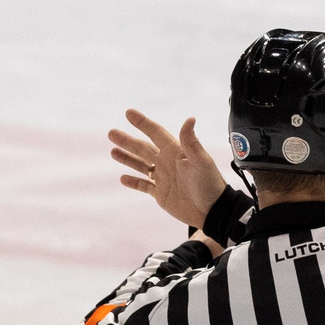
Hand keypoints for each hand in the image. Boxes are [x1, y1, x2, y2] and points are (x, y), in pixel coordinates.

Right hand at [110, 110, 228, 228]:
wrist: (212, 211)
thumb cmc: (209, 184)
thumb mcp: (201, 161)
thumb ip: (191, 142)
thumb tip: (190, 118)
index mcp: (175, 151)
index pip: (156, 133)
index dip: (142, 123)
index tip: (129, 113)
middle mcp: (167, 162)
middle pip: (143, 148)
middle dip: (127, 141)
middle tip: (111, 133)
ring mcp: (163, 178)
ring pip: (141, 165)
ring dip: (127, 158)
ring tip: (113, 151)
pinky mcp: (161, 194)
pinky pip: (144, 186)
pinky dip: (133, 181)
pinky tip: (123, 178)